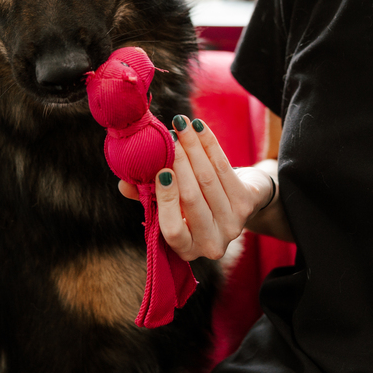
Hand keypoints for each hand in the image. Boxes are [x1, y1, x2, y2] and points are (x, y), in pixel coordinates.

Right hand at [119, 115, 276, 260]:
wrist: (238, 202)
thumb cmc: (193, 204)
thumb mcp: (170, 205)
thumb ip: (148, 197)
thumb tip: (124, 183)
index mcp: (186, 248)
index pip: (173, 230)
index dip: (167, 200)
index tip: (161, 172)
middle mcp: (211, 243)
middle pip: (193, 199)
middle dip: (179, 163)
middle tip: (167, 137)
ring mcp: (233, 225)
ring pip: (209, 179)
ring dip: (193, 147)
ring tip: (180, 125)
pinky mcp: (247, 204)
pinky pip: (225, 168)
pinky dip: (210, 144)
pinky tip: (199, 127)